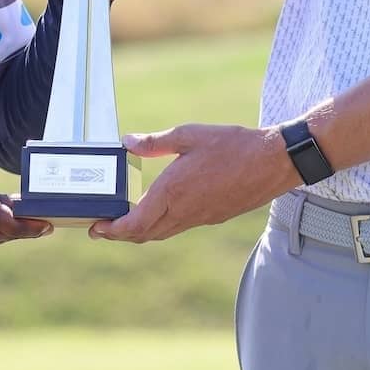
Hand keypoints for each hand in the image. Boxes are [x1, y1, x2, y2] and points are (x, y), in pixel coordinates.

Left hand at [89, 124, 297, 243]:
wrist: (273, 163)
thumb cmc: (233, 145)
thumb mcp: (189, 135)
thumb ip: (155, 142)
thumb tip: (128, 142)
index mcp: (173, 192)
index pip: (134, 223)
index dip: (112, 230)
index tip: (96, 227)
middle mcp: (183, 211)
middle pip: (144, 234)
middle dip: (120, 235)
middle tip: (102, 228)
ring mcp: (199, 218)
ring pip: (161, 234)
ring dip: (140, 232)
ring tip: (124, 223)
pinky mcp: (212, 217)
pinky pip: (178, 228)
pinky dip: (160, 226)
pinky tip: (159, 212)